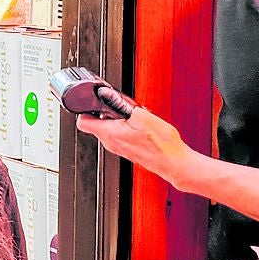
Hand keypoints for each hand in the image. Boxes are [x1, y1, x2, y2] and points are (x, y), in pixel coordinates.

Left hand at [75, 107, 200, 190]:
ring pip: (109, 129)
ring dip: (117, 119)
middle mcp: (110, 143)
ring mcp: (119, 148)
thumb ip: (123, 105)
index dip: (84, 109)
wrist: (175, 163)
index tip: (92, 102)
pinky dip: (126, 127)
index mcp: (109, 134)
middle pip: (96, 123)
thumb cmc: (162, 145)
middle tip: (120, 107)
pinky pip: (120, 135)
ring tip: (133, 116)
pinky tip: (139, 126)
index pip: (82, 122)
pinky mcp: (128, 150)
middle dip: (105, 112)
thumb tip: (109, 96)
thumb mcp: (143, 116)